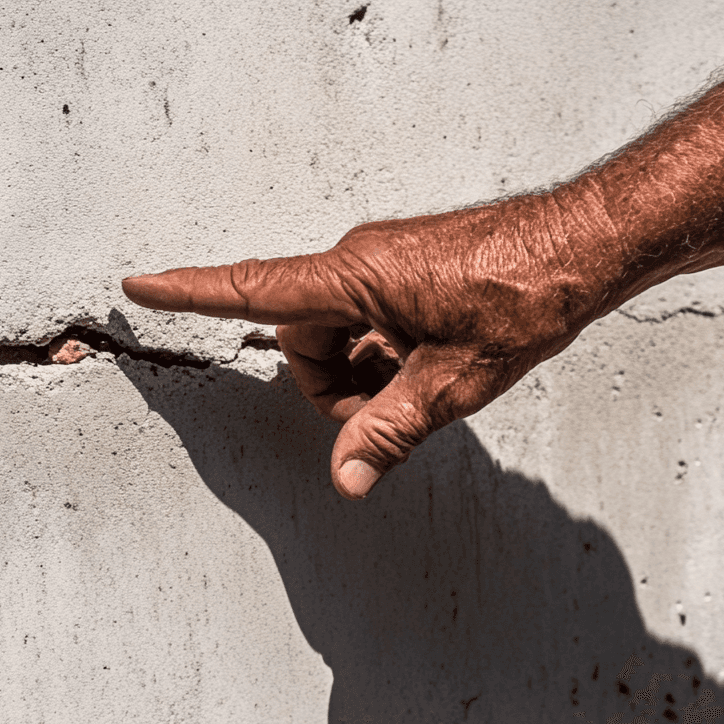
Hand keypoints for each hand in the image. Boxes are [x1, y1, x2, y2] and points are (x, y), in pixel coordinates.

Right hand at [123, 193, 603, 498]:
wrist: (583, 245)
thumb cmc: (524, 294)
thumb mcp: (453, 380)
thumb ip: (390, 430)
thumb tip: (344, 479)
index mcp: (355, 278)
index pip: (254, 288)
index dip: (191, 292)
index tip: (140, 284)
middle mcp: (360, 261)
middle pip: (303, 339)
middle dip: (331, 386)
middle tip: (390, 412)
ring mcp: (386, 264)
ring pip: (340, 333)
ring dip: (364, 373)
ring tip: (427, 385)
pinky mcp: (409, 269)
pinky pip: (370, 319)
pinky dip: (386, 353)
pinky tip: (433, 365)